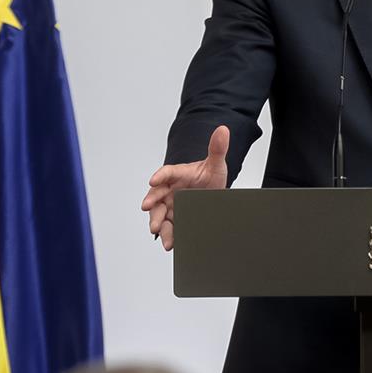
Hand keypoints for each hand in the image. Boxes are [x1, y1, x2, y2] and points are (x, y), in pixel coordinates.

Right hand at [142, 125, 229, 250]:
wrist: (212, 193)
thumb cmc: (209, 176)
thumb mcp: (216, 163)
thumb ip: (218, 149)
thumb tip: (223, 130)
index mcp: (178, 173)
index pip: (167, 172)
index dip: (160, 176)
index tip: (153, 180)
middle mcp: (170, 190)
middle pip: (157, 196)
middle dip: (152, 203)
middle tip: (148, 209)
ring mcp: (171, 206)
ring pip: (159, 214)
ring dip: (158, 223)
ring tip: (159, 231)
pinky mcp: (174, 220)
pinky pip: (169, 227)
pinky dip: (168, 235)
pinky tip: (171, 242)